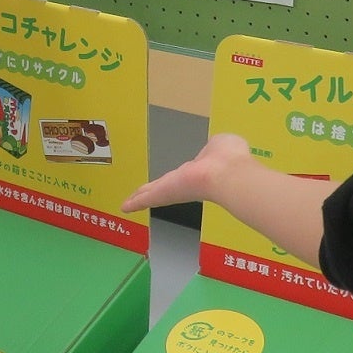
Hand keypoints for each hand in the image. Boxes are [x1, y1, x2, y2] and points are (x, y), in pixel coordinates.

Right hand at [122, 133, 255, 214]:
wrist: (228, 174)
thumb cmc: (229, 157)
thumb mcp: (221, 144)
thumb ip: (215, 147)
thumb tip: (215, 146)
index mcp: (198, 170)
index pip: (183, 176)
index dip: (177, 178)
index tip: (170, 181)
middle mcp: (184, 183)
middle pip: (164, 187)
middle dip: (152, 191)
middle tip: (141, 195)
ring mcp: (173, 190)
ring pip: (153, 194)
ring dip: (140, 198)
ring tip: (128, 203)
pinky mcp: (164, 193)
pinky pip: (147, 199)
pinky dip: (135, 203)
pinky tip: (124, 207)